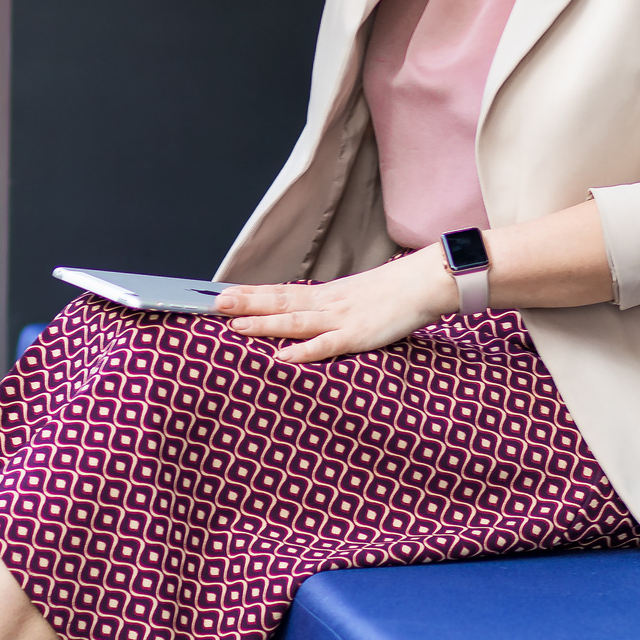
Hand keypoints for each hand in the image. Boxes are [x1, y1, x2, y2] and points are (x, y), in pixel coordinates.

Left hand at [215, 248, 459, 362]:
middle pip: (280, 303)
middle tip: (212, 303)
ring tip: (235, 325)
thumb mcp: (357, 297)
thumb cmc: (396, 293)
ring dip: (264, 323)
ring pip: (296, 322)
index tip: (220, 293)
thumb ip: (332, 308)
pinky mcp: (359, 336)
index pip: (281, 292)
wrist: (427, 283)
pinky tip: (283, 357)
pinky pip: (327, 346)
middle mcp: (328, 303)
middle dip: (245, 303)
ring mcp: (342, 319)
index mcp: (327, 295)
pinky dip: (304, 351)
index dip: (251, 293)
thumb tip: (307, 318)